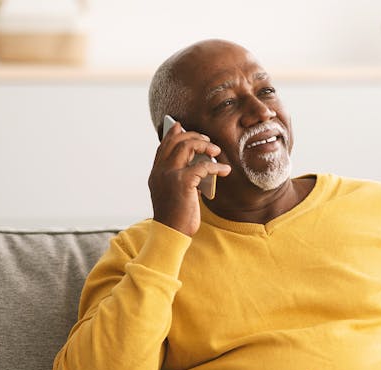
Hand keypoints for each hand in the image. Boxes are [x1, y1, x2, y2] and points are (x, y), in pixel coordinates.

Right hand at [148, 120, 230, 235]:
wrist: (171, 233)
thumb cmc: (176, 217)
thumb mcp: (175, 194)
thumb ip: (182, 178)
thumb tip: (199, 166)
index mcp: (156, 174)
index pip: (163, 147)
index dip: (172, 134)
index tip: (181, 126)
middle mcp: (160, 171)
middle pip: (175, 141)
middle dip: (193, 136)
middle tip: (207, 141)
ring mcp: (169, 175)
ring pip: (186, 146)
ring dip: (204, 145)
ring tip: (215, 150)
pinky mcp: (182, 181)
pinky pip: (203, 166)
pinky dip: (216, 167)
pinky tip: (225, 170)